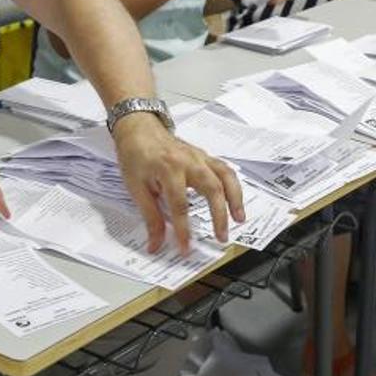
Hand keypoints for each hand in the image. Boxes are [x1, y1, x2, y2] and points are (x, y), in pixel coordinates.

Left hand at [112, 112, 244, 253]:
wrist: (139, 128)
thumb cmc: (135, 154)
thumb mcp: (136, 188)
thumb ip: (150, 217)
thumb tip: (156, 243)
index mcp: (169, 169)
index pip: (180, 205)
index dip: (184, 230)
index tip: (185, 247)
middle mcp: (189, 161)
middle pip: (212, 189)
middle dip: (219, 216)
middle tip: (221, 237)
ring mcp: (200, 157)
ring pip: (225, 176)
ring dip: (235, 198)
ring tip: (239, 219)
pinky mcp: (204, 156)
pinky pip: (224, 169)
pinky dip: (233, 185)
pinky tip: (235, 200)